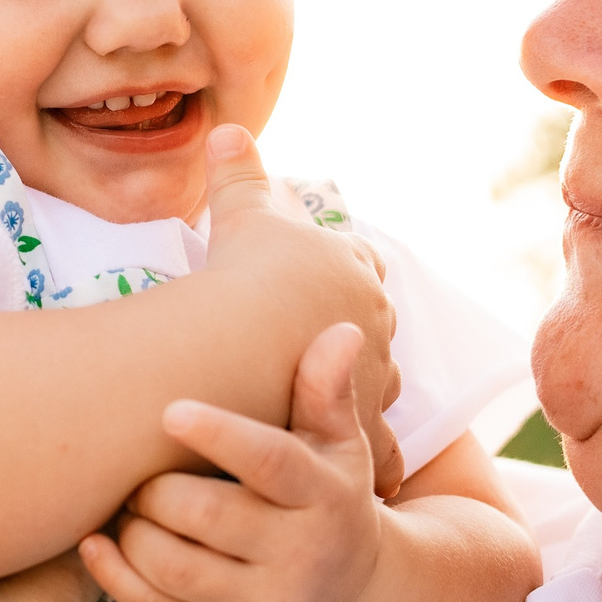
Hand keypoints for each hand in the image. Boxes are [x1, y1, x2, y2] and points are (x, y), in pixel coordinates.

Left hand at [79, 322, 385, 601]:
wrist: (349, 594)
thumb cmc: (328, 493)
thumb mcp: (340, 445)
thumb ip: (327, 391)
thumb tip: (341, 330)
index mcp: (326, 496)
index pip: (271, 463)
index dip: (219, 436)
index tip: (170, 410)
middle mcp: (301, 557)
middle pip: (206, 516)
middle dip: (157, 488)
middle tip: (138, 468)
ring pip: (173, 568)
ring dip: (132, 530)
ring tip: (127, 504)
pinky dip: (115, 575)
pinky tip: (96, 541)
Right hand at [199, 126, 405, 497]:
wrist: (238, 345)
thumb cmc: (241, 275)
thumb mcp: (241, 216)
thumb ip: (238, 174)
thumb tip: (227, 128)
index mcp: (353, 271)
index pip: (359, 268)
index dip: (342, 277)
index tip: (323, 289)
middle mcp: (373, 324)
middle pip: (370, 330)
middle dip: (353, 341)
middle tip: (326, 355)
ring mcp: (368, 379)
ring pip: (374, 390)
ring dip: (357, 399)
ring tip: (336, 413)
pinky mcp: (352, 431)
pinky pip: (367, 450)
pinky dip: (362, 460)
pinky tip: (353, 473)